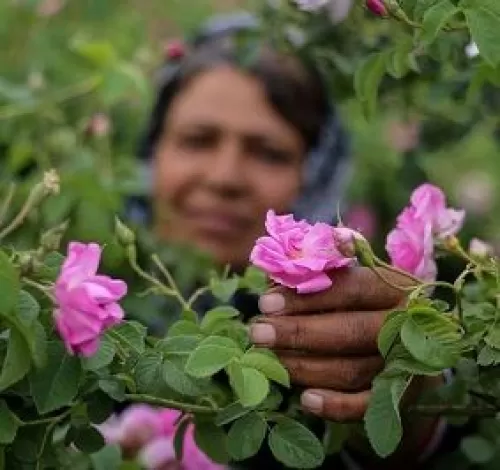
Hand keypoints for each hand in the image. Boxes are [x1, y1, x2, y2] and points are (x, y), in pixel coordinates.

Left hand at [249, 267, 407, 420]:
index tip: (266, 303)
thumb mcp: (352, 281)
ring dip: (306, 368)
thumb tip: (274, 280)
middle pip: (351, 331)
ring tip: (268, 361)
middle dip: (298, 332)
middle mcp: (405, 325)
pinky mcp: (402, 396)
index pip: (351, 288)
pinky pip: (367, 406)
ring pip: (353, 370)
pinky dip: (336, 406)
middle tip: (257, 333)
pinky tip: (305, 400)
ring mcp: (406, 364)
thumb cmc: (369, 301)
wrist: (422, 339)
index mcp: (393, 287)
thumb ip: (317, 277)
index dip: (307, 297)